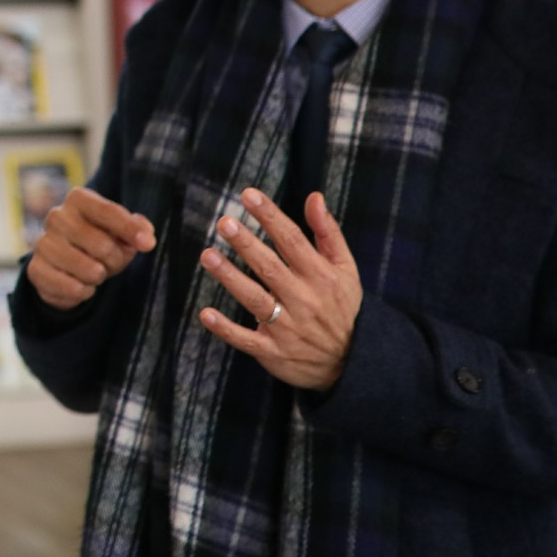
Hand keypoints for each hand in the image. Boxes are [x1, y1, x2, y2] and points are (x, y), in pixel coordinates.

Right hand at [24, 187, 155, 309]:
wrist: (66, 266)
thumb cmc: (100, 242)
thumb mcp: (121, 232)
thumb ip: (137, 229)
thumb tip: (146, 238)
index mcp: (78, 199)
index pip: (107, 211)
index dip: (130, 229)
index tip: (147, 244)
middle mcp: (56, 216)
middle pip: (102, 244)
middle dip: (116, 260)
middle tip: (112, 263)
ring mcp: (43, 243)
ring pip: (88, 269)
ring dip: (99, 277)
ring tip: (95, 273)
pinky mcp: (35, 269)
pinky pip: (71, 288)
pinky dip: (84, 292)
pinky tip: (82, 286)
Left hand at [198, 187, 363, 390]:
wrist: (351, 362)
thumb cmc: (342, 306)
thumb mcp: (345, 269)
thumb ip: (327, 232)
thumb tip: (314, 197)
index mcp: (321, 276)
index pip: (293, 240)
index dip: (270, 217)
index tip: (248, 195)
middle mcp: (304, 300)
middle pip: (270, 268)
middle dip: (247, 244)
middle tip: (224, 222)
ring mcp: (287, 327)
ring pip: (254, 299)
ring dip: (230, 277)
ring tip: (208, 255)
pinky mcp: (273, 351)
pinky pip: (245, 339)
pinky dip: (225, 328)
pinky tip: (205, 313)